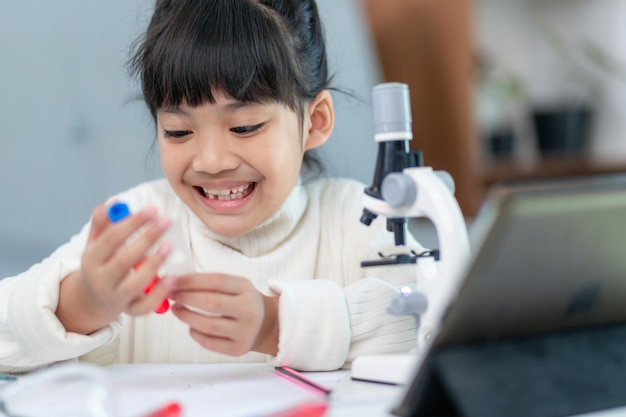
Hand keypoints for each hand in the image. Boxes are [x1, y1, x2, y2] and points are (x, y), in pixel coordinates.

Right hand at [56, 204, 173, 333]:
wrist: (94, 298)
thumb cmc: (101, 262)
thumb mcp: (95, 242)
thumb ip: (102, 222)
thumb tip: (114, 202)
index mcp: (91, 260)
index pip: (112, 239)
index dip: (133, 223)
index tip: (153, 209)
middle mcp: (101, 280)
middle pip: (124, 260)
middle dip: (147, 238)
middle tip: (166, 221)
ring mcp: (116, 298)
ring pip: (134, 284)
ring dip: (154, 264)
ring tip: (169, 246)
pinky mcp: (131, 311)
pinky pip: (146, 306)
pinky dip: (160, 293)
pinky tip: (173, 277)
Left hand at [170, 273, 278, 355]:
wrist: (264, 324)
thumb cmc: (241, 302)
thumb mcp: (235, 286)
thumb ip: (210, 283)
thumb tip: (177, 282)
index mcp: (246, 289)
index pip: (216, 281)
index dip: (191, 281)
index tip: (174, 281)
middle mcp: (249, 310)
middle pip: (211, 303)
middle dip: (186, 298)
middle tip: (172, 295)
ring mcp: (245, 331)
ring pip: (208, 325)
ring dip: (186, 316)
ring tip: (177, 309)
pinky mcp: (238, 348)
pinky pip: (209, 342)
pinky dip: (195, 333)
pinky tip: (190, 326)